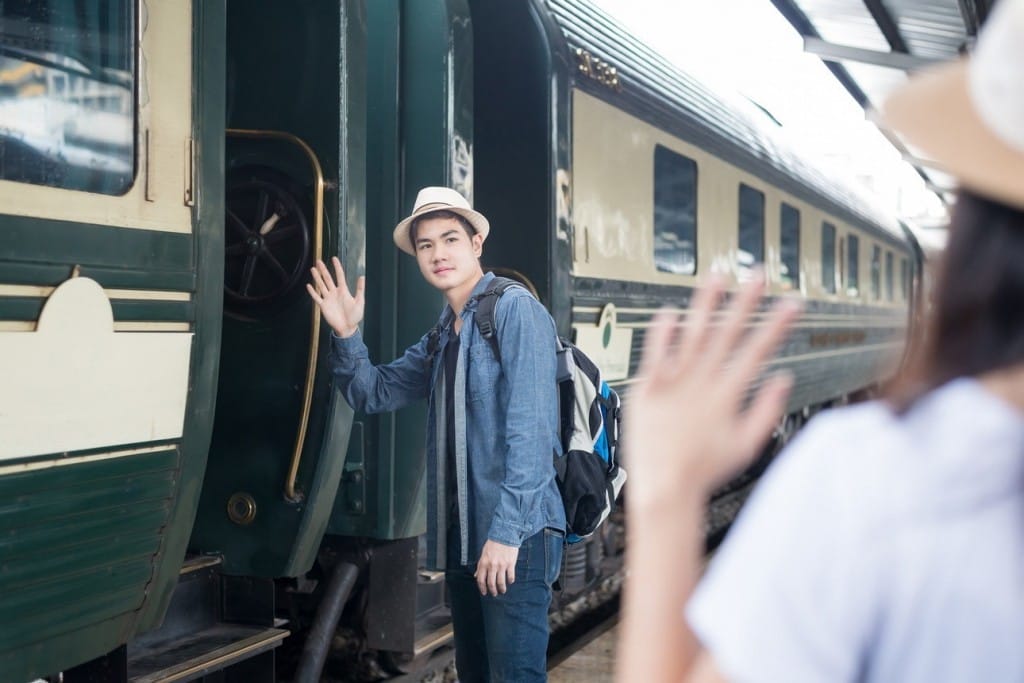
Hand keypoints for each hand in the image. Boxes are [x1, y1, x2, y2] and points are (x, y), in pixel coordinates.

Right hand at [306, 256, 364, 337]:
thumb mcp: (360, 302)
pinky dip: (312, 292)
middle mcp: (334, 293)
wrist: (347, 328)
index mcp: (343, 291)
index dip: (337, 267)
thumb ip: (360, 289)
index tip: (334, 258)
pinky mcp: (323, 306)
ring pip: (321, 285)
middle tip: (319, 261)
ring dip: (317, 277)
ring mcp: (328, 298)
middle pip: (328, 278)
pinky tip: (309, 285)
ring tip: (313, 269)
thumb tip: (362, 276)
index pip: (339, 276)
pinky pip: (316, 297)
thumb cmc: (355, 316)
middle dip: (323, 270)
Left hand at [475, 539, 518, 595]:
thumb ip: (480, 565)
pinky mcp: (510, 564)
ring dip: (501, 589)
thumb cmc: (493, 543)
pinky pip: (510, 576)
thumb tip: (476, 576)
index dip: (482, 588)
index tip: (484, 593)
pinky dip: (510, 581)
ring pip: (501, 582)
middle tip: (494, 594)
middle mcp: (492, 565)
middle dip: (492, 591)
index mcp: (483, 563)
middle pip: (491, 583)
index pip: (480, 579)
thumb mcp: (483, 554)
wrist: (505, 534)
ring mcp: (501, 565)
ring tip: (502, 591)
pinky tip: (510, 581)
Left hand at [625, 276, 799, 510]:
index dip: (777, 325)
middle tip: (759, 276)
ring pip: (692, 334)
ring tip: (717, 276)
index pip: (758, 351)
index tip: (791, 303)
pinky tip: (670, 311)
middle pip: (728, 333)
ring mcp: (673, 384)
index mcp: (728, 396)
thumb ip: (766, 411)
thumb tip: (783, 380)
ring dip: (706, 304)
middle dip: (747, 302)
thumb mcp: (745, 446)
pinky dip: (662, 331)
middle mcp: (702, 384)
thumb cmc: (703, 471)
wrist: (664, 488)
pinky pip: (654, 353)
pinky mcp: (647, 388)